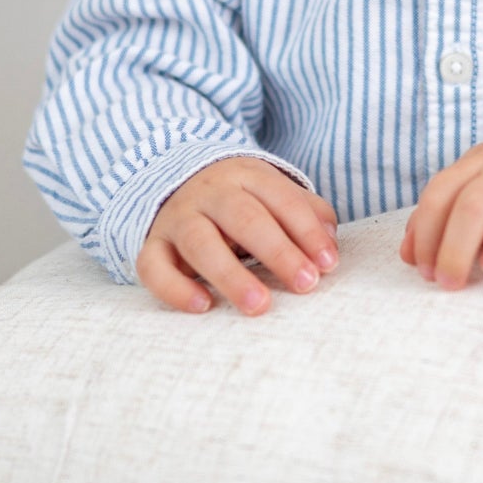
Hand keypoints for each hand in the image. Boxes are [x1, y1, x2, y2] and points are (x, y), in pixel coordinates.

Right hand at [138, 157, 338, 315]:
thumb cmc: (243, 200)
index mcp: (246, 176)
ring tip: (259, 305)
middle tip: (305, 284)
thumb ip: (307, 214)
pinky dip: (175, 288)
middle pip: (243, 218)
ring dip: (230, 275)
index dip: (307, 231)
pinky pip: (154, 267)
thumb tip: (329, 245)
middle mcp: (209, 193)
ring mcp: (177, 218)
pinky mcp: (153, 245)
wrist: (178, 181)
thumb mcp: (274, 194)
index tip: (327, 264)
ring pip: (199, 242)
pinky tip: (203, 306)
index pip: (281, 199)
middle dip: (277, 252)